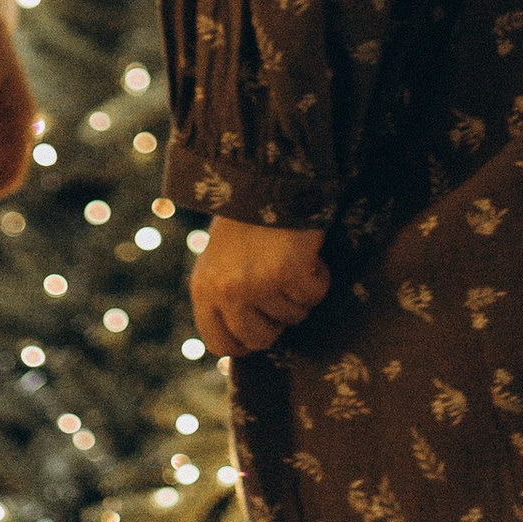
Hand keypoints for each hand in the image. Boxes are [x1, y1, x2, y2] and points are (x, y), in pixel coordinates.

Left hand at [191, 215, 330, 359]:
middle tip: (281, 289)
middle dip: (278, 320)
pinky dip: (319, 277)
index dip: (245, 342)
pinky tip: (308, 254)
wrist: (269, 178)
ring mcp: (257, 285)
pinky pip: (314, 295)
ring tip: (292, 260)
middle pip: (259, 339)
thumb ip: (226, 299)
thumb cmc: (247, 222)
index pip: (220, 344)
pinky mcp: (288, 273)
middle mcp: (226, 292)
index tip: (263, 328)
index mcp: (203, 290)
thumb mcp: (221, 263)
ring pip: (293, 317)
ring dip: (300, 293)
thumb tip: (245, 343)